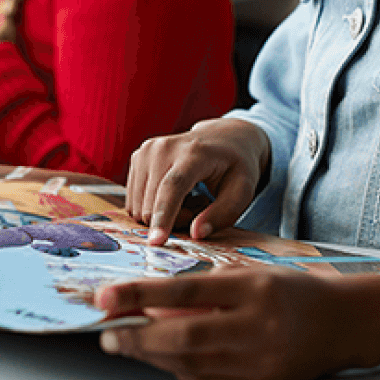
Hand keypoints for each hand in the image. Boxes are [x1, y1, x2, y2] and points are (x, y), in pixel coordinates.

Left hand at [95, 268, 351, 379]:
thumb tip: (148, 304)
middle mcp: (258, 328)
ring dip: (152, 356)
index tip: (105, 298)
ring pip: (191, 364)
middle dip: (137, 337)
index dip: (140, 296)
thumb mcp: (251, 274)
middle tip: (106, 332)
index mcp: (254, 290)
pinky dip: (181, 371)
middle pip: (184, 337)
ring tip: (127, 344)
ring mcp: (260, 364)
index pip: (186, 292)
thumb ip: (205, 287)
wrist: (342, 324)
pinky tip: (167, 359)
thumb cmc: (291, 291)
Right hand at [126, 117, 270, 243]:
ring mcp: (147, 151)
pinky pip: (135, 201)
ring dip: (163, 214)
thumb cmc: (236, 166)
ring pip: (140, 207)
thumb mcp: (243, 191)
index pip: (173, 187)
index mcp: (194, 152)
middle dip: (174, 220)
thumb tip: (196, 234)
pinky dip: (154, 206)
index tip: (156, 242)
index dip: (164, 216)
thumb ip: (223, 214)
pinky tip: (176, 193)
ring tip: (190, 197)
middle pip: (152, 204)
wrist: (224, 137)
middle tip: (201, 206)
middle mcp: (164, 148)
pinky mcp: (137, 157)